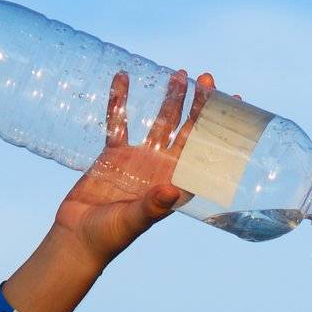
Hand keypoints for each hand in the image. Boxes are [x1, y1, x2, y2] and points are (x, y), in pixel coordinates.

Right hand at [53, 67, 227, 267]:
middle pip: (185, 130)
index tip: (233, 102)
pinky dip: (120, 100)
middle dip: (197, 105)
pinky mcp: (113, 155)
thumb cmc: (109, 236)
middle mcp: (161, 169)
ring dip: (169, 98)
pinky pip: (118, 122)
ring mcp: (138, 160)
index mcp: (174, 184)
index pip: (203, 151)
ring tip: (179, 74)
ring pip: (159, 122)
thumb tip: (172, 190)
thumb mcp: (133, 221)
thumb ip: (152, 207)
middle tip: (207, 78)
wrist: (78, 237)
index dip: (218, 129)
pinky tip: (123, 77)